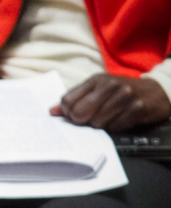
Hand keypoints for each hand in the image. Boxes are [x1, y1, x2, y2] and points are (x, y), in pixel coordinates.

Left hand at [50, 73, 170, 131]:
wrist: (154, 91)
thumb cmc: (120, 93)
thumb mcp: (97, 90)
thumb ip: (75, 99)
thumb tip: (52, 112)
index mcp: (95, 80)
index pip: (68, 99)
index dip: (67, 112)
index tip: (73, 116)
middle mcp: (110, 85)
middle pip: (80, 111)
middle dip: (81, 121)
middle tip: (89, 121)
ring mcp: (125, 96)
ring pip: (98, 121)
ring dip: (100, 125)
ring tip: (107, 119)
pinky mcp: (139, 108)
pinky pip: (116, 126)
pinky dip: (115, 127)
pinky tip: (120, 120)